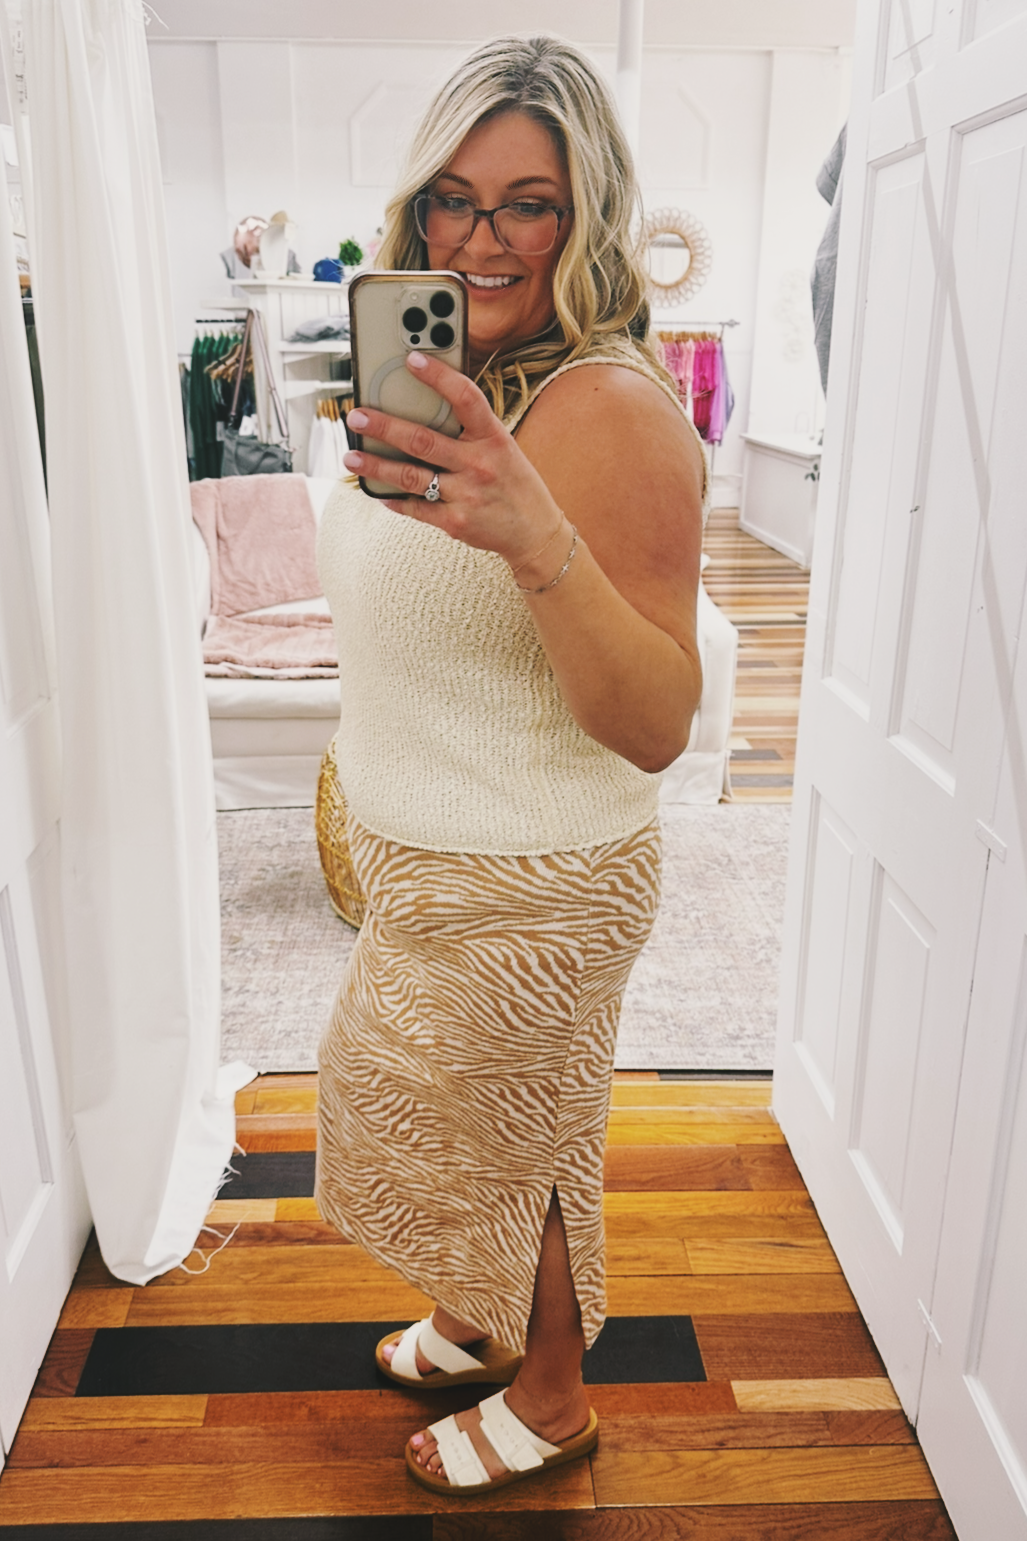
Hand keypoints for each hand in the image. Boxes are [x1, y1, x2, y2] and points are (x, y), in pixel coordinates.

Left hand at [342, 351, 561, 566]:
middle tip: (357, 416)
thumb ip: (470, 430)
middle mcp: (479, 464)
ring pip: (409, 476)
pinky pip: (415, 508)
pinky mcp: (455, 522)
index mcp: (493, 437)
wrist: (535, 532)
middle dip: (384, 427)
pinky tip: (377, 492)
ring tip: (351, 458)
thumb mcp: (503, 447)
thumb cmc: (514, 483)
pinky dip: (394, 499)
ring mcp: (466, 495)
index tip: (412, 359)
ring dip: (375, 466)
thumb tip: (426, 407)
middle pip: (422, 440)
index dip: (439, 376)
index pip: (466, 398)